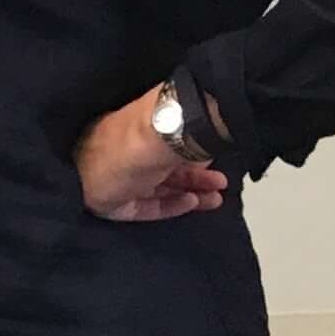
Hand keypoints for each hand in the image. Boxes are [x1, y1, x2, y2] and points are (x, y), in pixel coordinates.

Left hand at [77, 92, 228, 224]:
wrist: (114, 161)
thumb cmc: (147, 136)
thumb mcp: (178, 129)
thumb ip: (197, 132)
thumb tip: (218, 129)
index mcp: (135, 129)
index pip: (164, 143)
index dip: (190, 153)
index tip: (213, 159)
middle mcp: (126, 153)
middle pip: (163, 168)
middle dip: (195, 178)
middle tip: (220, 182)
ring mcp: (118, 177)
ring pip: (158, 188)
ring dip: (189, 193)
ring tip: (215, 198)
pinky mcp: (114, 202)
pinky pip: (146, 206)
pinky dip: (170, 206)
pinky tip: (192, 202)